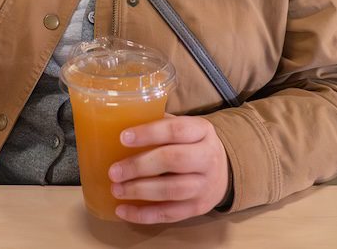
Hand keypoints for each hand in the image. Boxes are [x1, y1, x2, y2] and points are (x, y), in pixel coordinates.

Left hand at [108, 116, 229, 223]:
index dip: (149, 133)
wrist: (223, 171)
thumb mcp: (183, 127)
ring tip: (116, 189)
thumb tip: (119, 122)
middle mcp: (207, 158)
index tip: (123, 138)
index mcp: (202, 131)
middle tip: (114, 171)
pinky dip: (143, 214)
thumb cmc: (191, 144)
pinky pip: (169, 214)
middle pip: (174, 160)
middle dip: (140, 166)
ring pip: (171, 190)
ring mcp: (204, 186)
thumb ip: (158, 123)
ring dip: (140, 191)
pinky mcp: (198, 208)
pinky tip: (122, 210)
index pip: (176, 130)